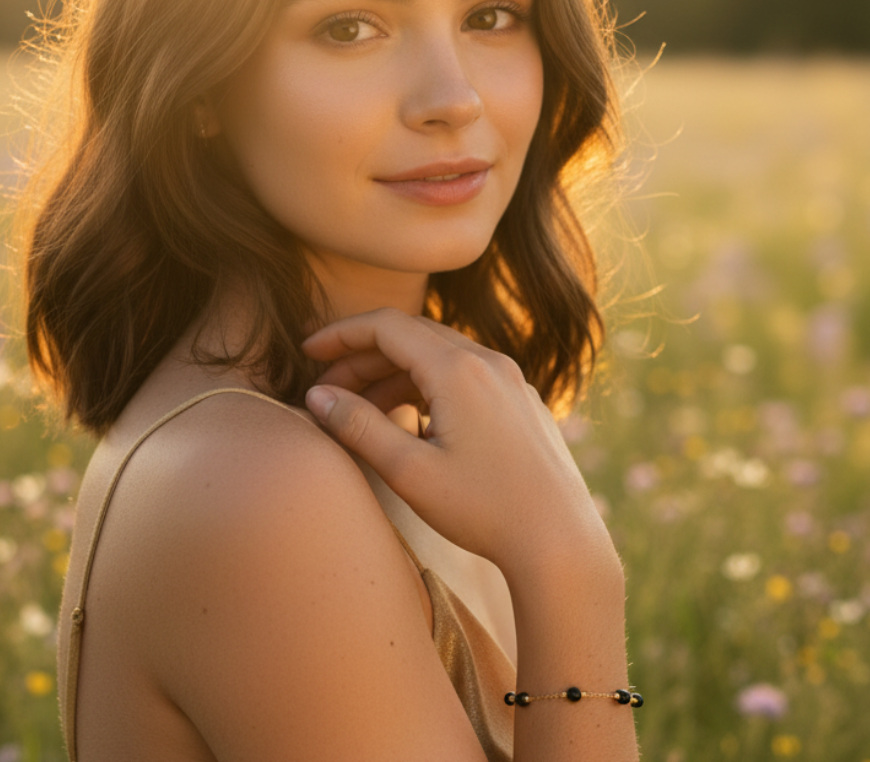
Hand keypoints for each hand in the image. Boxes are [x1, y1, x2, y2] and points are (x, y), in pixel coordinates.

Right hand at [301, 308, 611, 573]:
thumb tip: (317, 396)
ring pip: (439, 356)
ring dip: (394, 374)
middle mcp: (488, 362)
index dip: (341, 334)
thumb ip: (359, 426)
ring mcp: (510, 379)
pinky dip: (427, 386)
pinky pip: (465, 375)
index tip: (307, 352)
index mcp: (458, 370)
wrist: (561, 542)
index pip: (386, 327)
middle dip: (363, 357)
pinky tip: (411, 422)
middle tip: (326, 390)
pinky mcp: (521, 401)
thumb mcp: (409, 472)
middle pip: (411, 337)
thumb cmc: (484, 510)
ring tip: (361, 411)